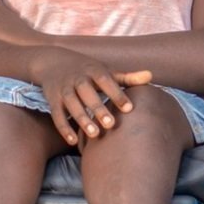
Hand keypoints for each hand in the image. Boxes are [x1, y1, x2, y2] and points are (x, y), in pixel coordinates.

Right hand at [25, 48, 152, 146]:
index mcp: (94, 70)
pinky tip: (73, 141)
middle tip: (111, 124)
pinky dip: (64, 128)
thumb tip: (151, 76)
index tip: (129, 109)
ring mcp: (64, 89)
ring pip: (71, 104)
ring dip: (82, 119)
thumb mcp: (106, 71)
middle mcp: (78, 78)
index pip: (106, 81)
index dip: (117, 94)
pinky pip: (57, 115)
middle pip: (87, 93)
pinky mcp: (53, 100)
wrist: (53, 61)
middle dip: (98, 108)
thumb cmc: (88, 70)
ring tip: (95, 134)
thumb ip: (128, 77)